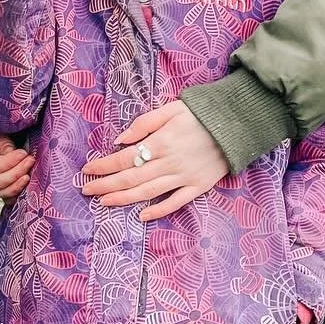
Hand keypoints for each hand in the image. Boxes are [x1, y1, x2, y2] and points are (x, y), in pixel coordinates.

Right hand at [0, 129, 33, 201]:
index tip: (23, 153)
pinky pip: (6, 198)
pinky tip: (27, 187)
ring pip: (2, 192)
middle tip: (30, 160)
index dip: (9, 162)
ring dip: (19, 185)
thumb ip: (3, 143)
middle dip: (17, 173)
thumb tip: (16, 155)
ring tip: (29, 173)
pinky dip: (17, 195)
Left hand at [79, 100, 228, 220]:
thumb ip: (144, 123)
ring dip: (123, 199)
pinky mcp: (198, 186)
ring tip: (104, 202)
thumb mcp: (171, 108)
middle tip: (87, 191)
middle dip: (106, 185)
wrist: (237, 124)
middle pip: (131, 177)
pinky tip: (142, 215)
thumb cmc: (200, 114)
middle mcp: (169, 162)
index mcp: (161, 142)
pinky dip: (158, 210)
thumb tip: (120, 140)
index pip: (124, 158)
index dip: (104, 166)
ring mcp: (184, 177)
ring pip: (148, 192)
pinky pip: (176, 202)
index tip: (87, 171)